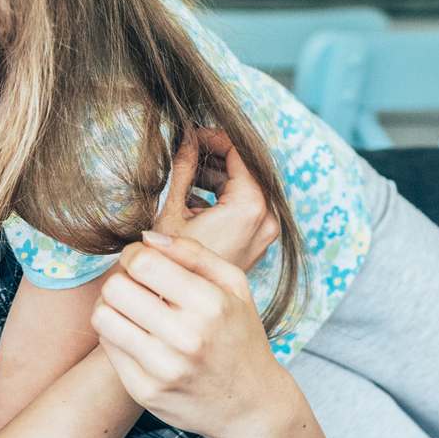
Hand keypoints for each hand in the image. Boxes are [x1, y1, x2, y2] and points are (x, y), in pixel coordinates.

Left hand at [90, 231, 293, 437]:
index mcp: (211, 305)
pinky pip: (106, 347)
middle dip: (121, 279)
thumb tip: (146, 237)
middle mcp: (186, 338)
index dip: (134, 255)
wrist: (251, 405)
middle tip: (136, 286)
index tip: (142, 261)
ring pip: (102, 317)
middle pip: (115, 288)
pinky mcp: (144, 391)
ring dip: (111, 306)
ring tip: (132, 308)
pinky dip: (116, 334)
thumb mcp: (234, 287)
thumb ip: (193, 254)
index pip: (143, 263)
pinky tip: (136, 334)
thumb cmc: (240, 336)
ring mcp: (163, 369)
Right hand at [153, 130, 277, 275]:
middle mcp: (266, 219)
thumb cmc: (172, 263)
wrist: (178, 303)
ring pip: (244, 189)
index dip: (214, 138)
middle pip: (245, 171)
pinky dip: (223, 197)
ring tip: (185, 173)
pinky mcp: (256, 242)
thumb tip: (187, 139)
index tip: (191, 134)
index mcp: (250, 207)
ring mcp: (264, 232)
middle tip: (186, 150)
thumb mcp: (173, 209)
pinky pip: (245, 208)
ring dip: (217, 177)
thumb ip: (184, 168)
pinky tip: (194, 197)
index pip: (240, 154)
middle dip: (215, 158)